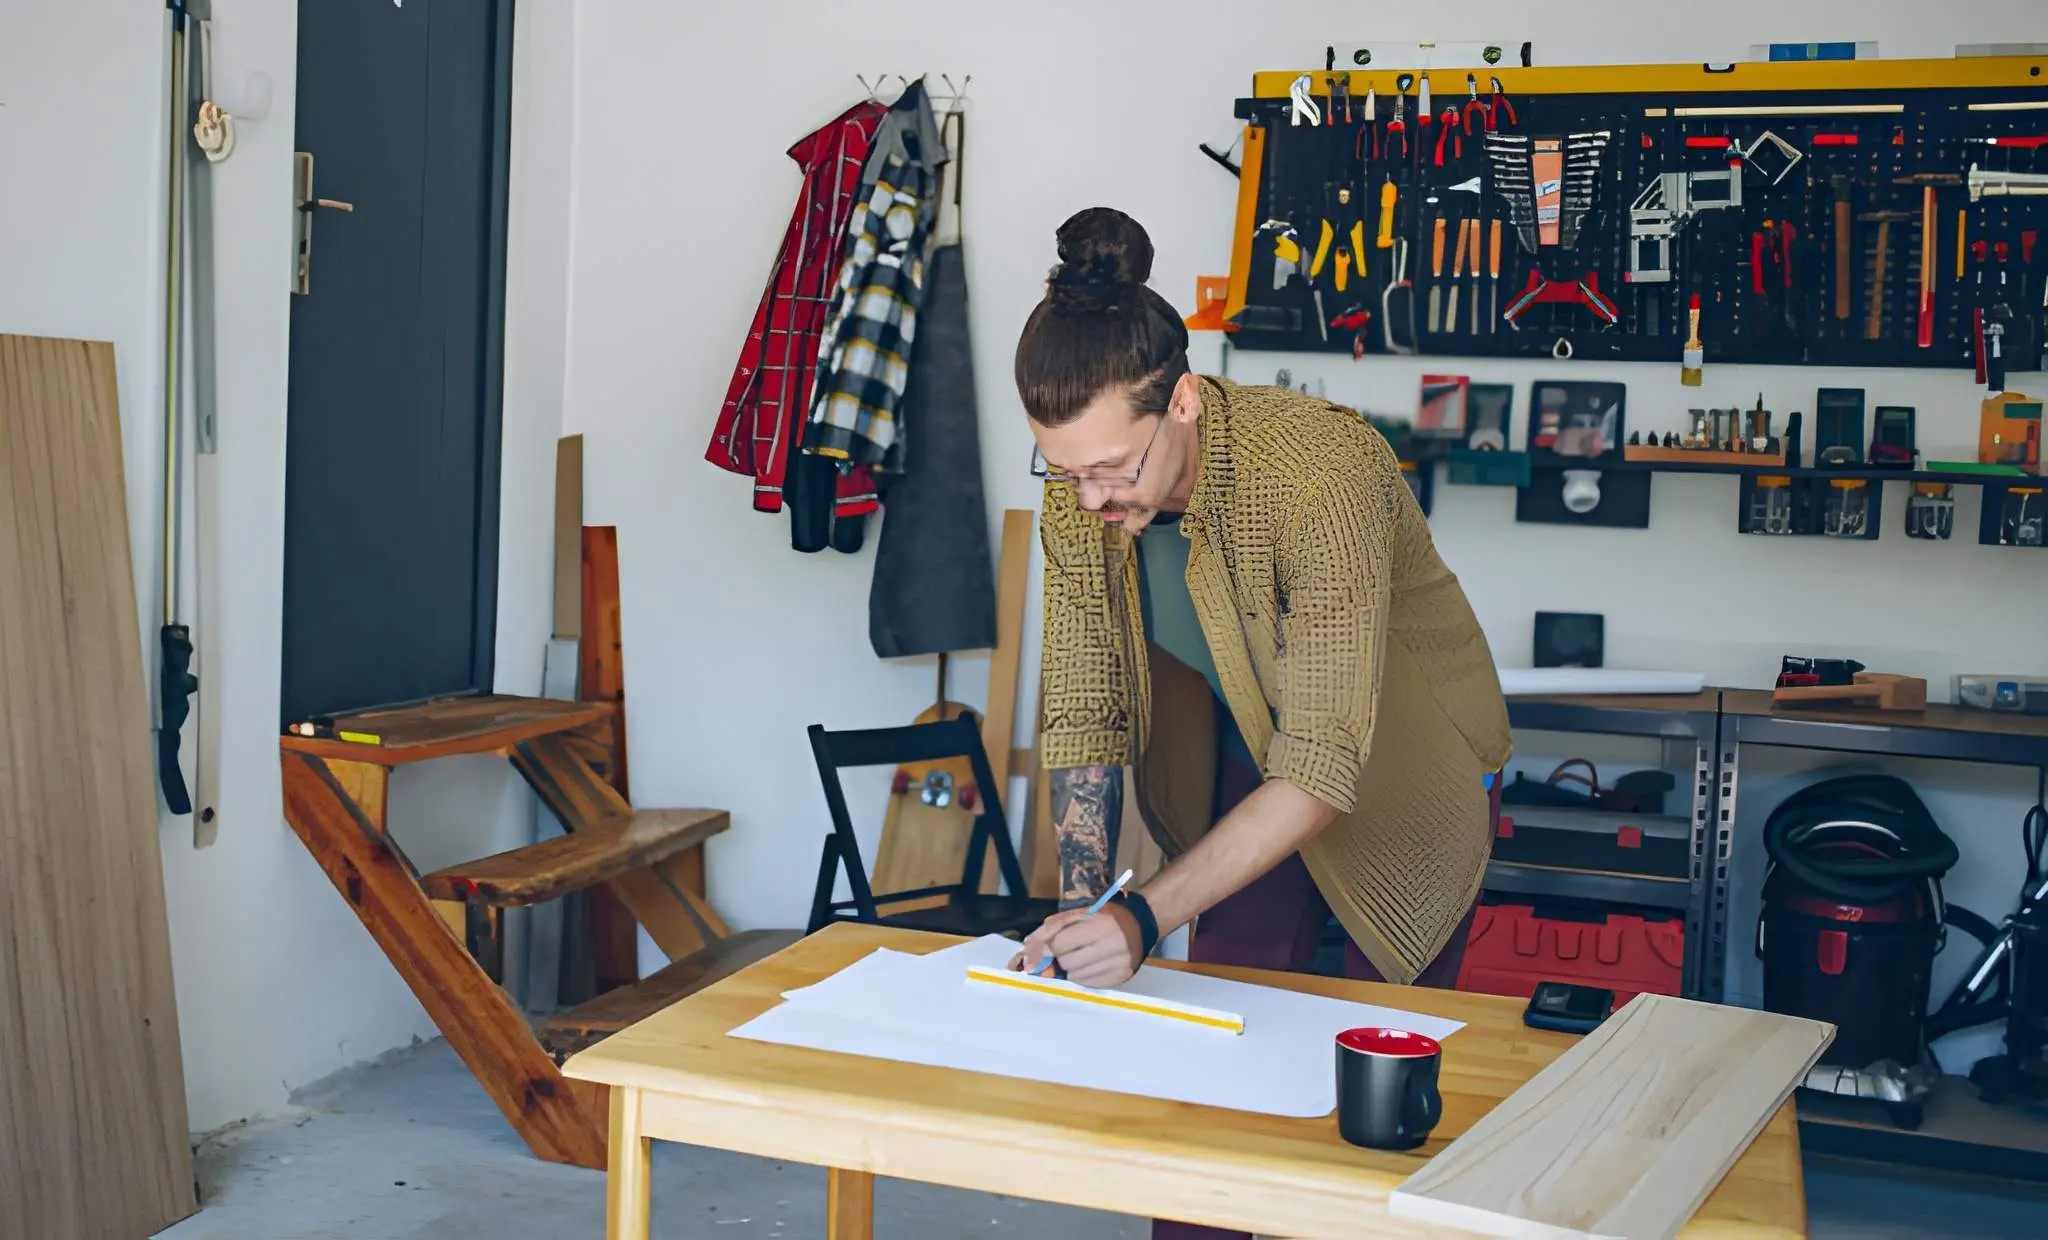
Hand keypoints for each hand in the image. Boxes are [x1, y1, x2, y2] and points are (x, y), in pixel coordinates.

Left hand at [1007, 904, 1143, 987]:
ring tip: (1080, 957)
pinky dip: (1083, 976)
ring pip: (1076, 976)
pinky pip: (1089, 984)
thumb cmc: (1105, 917)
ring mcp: (1118, 964)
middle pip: (1066, 962)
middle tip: (1066, 951)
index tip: (1046, 948)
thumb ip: (1052, 927)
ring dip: (1071, 968)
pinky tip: (1089, 965)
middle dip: (1060, 958)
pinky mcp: (1120, 977)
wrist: (1140, 925)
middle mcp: (1111, 945)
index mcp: (1100, 924)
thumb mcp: (1079, 913)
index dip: (1048, 947)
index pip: (1060, 944)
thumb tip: (1029, 948)